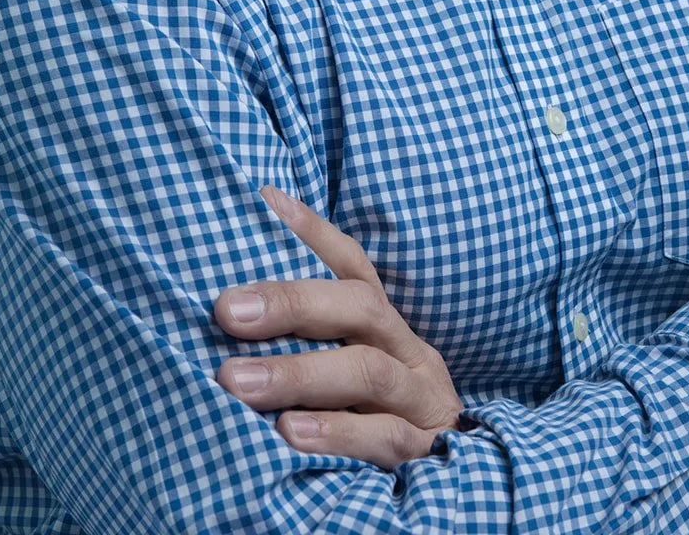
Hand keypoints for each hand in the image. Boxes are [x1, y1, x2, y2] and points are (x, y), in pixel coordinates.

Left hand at [213, 186, 463, 467]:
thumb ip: (312, 342)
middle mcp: (409, 352)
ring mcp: (421, 400)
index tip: (264, 200)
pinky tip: (290, 433)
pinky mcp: (426, 451)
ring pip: (367, 370)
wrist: (462, 488)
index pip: (354, 266)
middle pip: (359, 308)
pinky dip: (337, 432)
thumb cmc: (381, 421)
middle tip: (226, 312)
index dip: (313, 231)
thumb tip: (234, 311)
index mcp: (387, 328)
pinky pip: (385, 436)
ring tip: (236, 382)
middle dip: (291, 303)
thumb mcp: (353, 374)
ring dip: (298, 373)